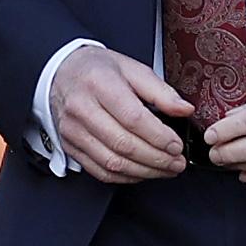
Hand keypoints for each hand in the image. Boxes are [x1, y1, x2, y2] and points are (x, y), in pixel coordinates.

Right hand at [49, 43, 192, 182]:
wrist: (61, 73)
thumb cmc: (98, 70)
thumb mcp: (132, 68)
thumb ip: (160, 91)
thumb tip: (184, 109)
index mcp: (100, 84)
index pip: (133, 118)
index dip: (159, 136)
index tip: (177, 145)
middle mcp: (82, 108)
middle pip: (123, 144)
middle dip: (157, 158)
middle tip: (177, 162)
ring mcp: (73, 130)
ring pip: (112, 162)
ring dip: (144, 171)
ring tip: (166, 169)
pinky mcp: (70, 146)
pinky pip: (99, 170)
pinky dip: (125, 177)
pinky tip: (143, 172)